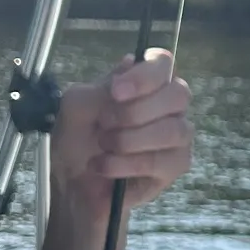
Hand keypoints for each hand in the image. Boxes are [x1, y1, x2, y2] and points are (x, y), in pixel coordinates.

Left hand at [51, 49, 192, 220]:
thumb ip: (103, 86)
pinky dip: (127, 164)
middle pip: (178, 95)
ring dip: (129, 140)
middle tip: (104, 124)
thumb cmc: (75, 142)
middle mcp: (167, 107)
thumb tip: (131, 64)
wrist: (72, 186)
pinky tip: (105, 166)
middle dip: (136, 111)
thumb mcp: (76, 106)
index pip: (163, 63)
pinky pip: (161, 161)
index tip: (117, 92)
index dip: (145, 76)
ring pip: (173, 130)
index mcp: (145, 84)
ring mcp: (176, 138)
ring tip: (103, 146)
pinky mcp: (174, 168)